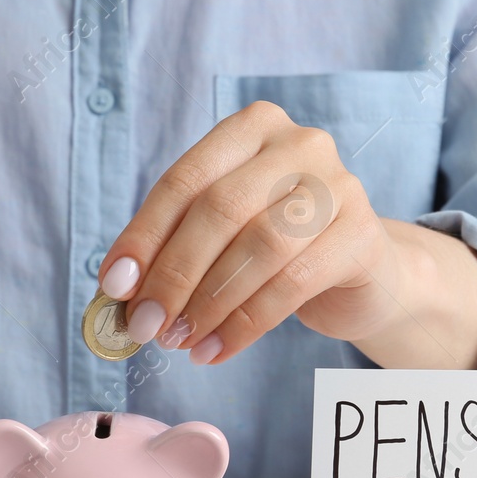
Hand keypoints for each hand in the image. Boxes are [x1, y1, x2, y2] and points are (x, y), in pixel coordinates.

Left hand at [97, 100, 476, 368]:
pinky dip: (245, 325)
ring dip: (208, 303)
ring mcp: (337, 185)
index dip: (144, 235)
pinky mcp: (362, 234)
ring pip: (258, 247)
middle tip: (145, 326)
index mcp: (252, 128)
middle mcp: (299, 143)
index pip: (185, 180)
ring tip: (180, 342)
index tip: (113, 286)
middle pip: (220, 210)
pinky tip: (216, 350)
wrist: (362, 274)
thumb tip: (118, 290)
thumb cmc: (279, 250)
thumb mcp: (223, 235)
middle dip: (174, 275)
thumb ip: (174, 247)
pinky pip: (292, 283)